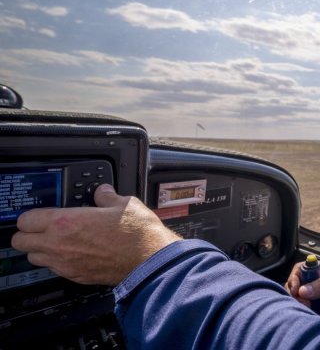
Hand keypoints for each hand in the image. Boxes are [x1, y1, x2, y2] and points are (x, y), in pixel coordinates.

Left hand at [11, 184, 181, 285]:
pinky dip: (58, 262)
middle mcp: (59, 245)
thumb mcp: (124, 203)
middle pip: (20, 242)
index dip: (31, 215)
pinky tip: (75, 253)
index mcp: (65, 222)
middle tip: (41, 228)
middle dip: (27, 233)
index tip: (39, 214)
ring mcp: (66, 263)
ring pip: (33, 258)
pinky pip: (54, 269)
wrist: (150, 260)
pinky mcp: (76, 276)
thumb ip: (106, 196)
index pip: (25, 220)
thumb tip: (102, 192)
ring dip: (40, 249)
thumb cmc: (138, 234)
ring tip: (57, 242)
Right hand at [285, 259, 319, 325]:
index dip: (295, 277)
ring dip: (297, 303)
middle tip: (303, 300)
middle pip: (295, 283)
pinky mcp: (318, 310)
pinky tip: (310, 313)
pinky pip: (303, 310)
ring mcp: (316, 296)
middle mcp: (316, 282)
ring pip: (297, 298)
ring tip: (308, 307)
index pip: (301, 269)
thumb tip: (303, 290)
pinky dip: (302, 312)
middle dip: (294, 292)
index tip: (297, 288)